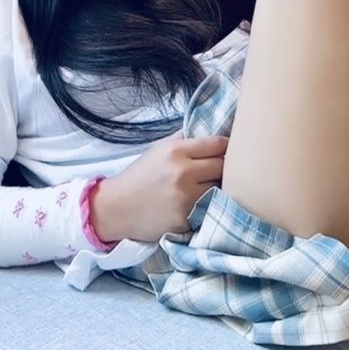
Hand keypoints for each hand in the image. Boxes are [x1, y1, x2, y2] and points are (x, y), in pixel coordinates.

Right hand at [90, 132, 227, 242]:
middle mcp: (183, 173)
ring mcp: (186, 198)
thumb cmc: (139, 175)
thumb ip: (184, 138)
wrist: (116, 208)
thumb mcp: (158, 148)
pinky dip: (210, 206)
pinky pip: (209, 208)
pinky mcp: (186, 220)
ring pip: (220, 189)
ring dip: (220, 187)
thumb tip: (210, 130)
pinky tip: (205, 203)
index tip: (232, 149)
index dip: (228, 146)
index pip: (217, 144)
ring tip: (215, 186)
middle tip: (225, 169)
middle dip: (226, 167)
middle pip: (224, 166)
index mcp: (176, 151)